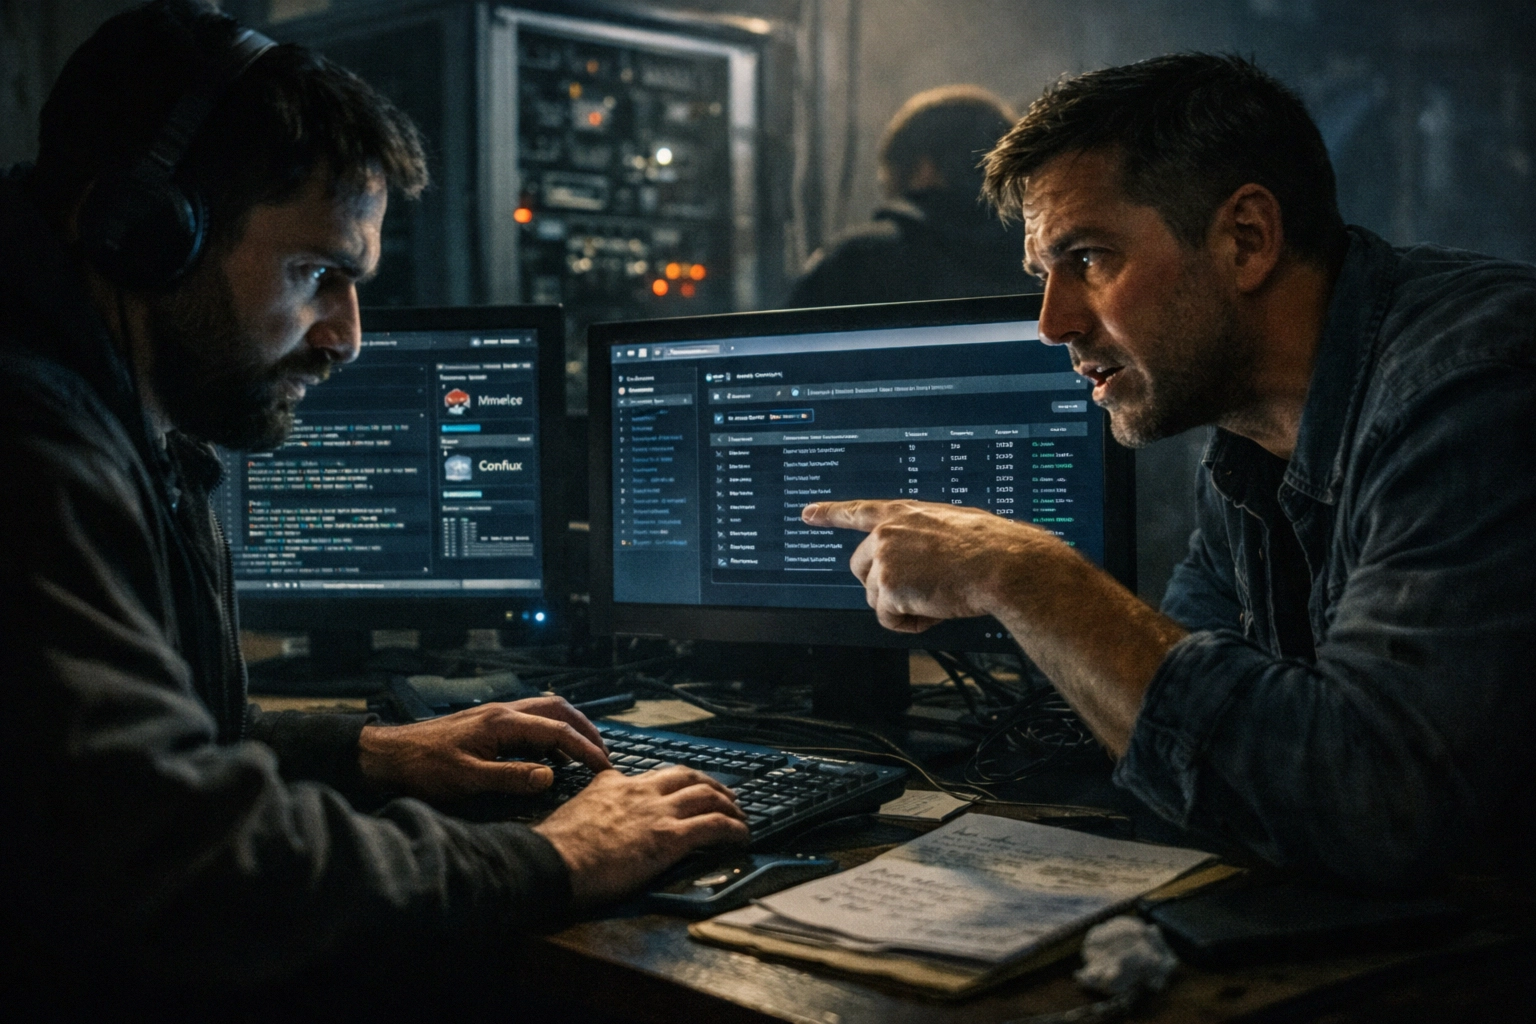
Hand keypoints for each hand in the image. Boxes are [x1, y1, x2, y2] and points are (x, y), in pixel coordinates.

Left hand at [358, 696, 609, 800]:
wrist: (388, 756)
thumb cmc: (423, 768)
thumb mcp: (468, 780)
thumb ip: (511, 778)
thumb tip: (550, 776)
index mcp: (503, 723)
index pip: (558, 732)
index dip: (586, 750)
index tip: (605, 768)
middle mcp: (503, 712)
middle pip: (559, 710)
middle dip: (585, 730)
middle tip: (603, 754)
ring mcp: (494, 716)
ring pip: (544, 712)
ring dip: (568, 728)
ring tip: (582, 754)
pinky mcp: (486, 724)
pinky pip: (529, 721)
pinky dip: (548, 734)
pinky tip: (547, 757)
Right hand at [534, 766, 748, 908]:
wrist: (553, 861)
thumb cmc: (555, 849)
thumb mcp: (572, 813)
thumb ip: (590, 808)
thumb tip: (589, 819)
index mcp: (613, 784)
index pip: (651, 776)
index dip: (674, 783)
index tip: (681, 791)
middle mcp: (640, 790)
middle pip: (687, 776)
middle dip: (711, 785)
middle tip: (724, 797)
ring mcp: (657, 812)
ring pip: (707, 795)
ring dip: (729, 805)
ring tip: (739, 817)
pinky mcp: (670, 837)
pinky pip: (714, 825)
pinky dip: (733, 828)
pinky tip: (741, 836)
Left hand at [803, 499, 1063, 631]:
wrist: (1004, 565)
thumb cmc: (992, 548)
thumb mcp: (954, 525)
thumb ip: (926, 537)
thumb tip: (923, 562)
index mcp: (904, 513)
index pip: (859, 511)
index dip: (831, 513)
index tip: (807, 513)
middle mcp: (886, 533)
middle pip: (861, 569)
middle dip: (883, 587)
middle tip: (920, 592)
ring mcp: (884, 559)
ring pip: (874, 597)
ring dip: (901, 607)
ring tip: (937, 598)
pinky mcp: (888, 588)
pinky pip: (886, 619)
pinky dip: (908, 624)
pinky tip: (933, 612)